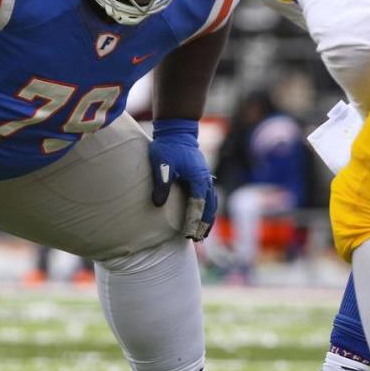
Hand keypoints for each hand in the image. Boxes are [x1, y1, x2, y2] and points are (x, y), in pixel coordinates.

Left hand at [148, 118, 216, 240]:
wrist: (177, 131)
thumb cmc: (168, 147)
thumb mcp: (161, 164)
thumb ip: (161, 183)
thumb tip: (157, 204)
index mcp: (197, 179)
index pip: (197, 205)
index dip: (193, 221)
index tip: (188, 234)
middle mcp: (205, 180)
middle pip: (209, 207)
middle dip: (204, 224)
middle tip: (196, 239)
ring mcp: (205, 178)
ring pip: (211, 203)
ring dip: (208, 219)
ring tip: (202, 235)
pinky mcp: (201, 177)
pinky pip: (208, 197)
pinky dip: (208, 209)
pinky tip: (202, 217)